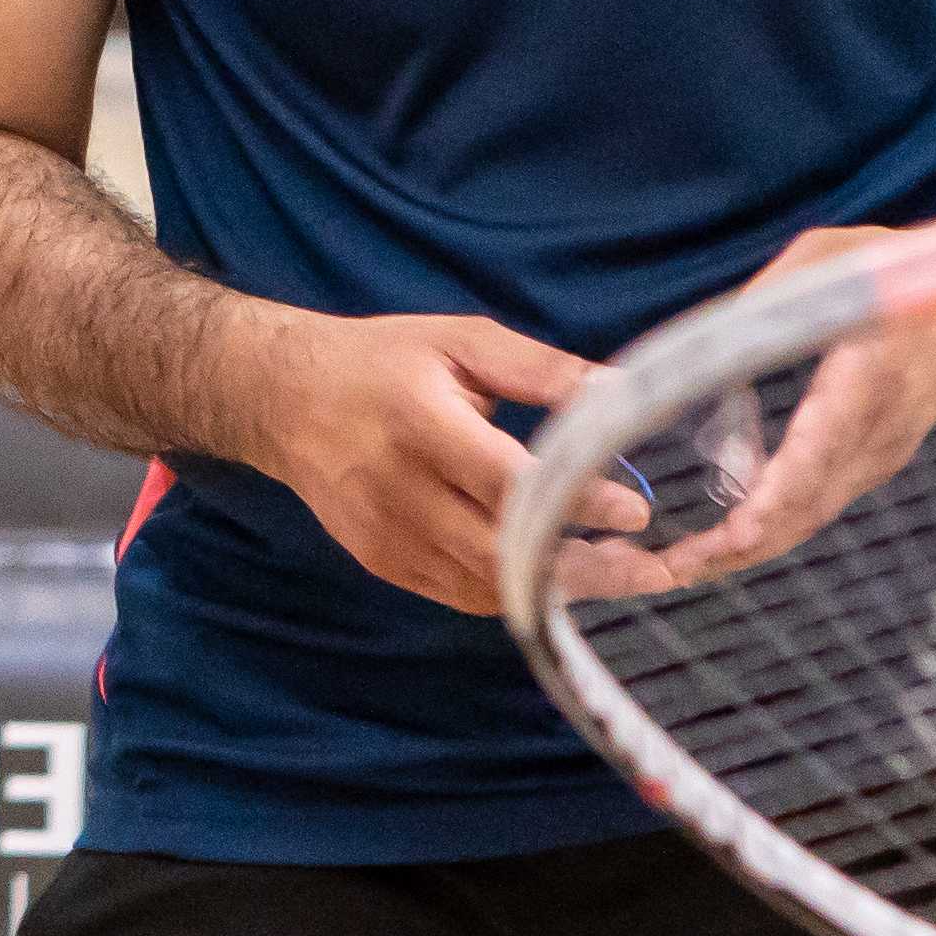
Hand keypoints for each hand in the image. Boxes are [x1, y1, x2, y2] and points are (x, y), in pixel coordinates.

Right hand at [237, 311, 647, 615]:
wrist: (281, 398)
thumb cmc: (381, 361)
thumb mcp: (460, 341)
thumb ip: (541, 369)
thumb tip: (620, 394)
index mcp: (421, 426)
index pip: (508, 482)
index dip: (573, 504)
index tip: (636, 512)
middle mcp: (400, 492)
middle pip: (503, 551)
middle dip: (585, 566)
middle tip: (654, 569)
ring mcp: (388, 537)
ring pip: (486, 585)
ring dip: (558, 587)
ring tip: (623, 577)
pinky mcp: (383, 562)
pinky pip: (461, 594)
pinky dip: (515, 592)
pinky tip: (560, 579)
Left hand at [561, 221, 935, 595]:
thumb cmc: (884, 271)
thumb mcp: (824, 259)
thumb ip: (766, 304)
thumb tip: (698, 346)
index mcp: (871, 372)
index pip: (825, 444)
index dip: (782, 492)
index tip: (739, 531)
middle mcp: (879, 429)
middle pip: (810, 503)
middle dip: (740, 543)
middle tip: (669, 566)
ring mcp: (879, 456)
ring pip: (810, 516)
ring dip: (745, 549)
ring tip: (675, 566)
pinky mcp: (870, 467)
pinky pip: (816, 508)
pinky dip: (768, 532)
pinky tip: (716, 546)